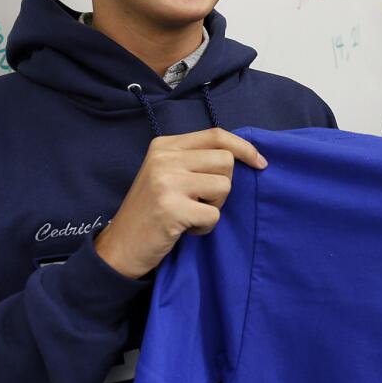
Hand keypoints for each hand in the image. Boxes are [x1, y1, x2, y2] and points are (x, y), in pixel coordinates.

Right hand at [95, 128, 266, 277]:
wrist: (120, 247)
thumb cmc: (151, 211)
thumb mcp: (167, 174)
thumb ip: (195, 160)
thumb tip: (242, 154)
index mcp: (165, 145)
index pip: (216, 135)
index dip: (244, 148)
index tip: (261, 163)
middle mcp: (165, 159)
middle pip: (226, 161)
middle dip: (223, 185)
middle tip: (200, 201)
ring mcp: (167, 182)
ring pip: (224, 186)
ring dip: (214, 206)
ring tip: (190, 214)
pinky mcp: (172, 208)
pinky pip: (214, 214)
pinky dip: (205, 226)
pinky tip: (185, 228)